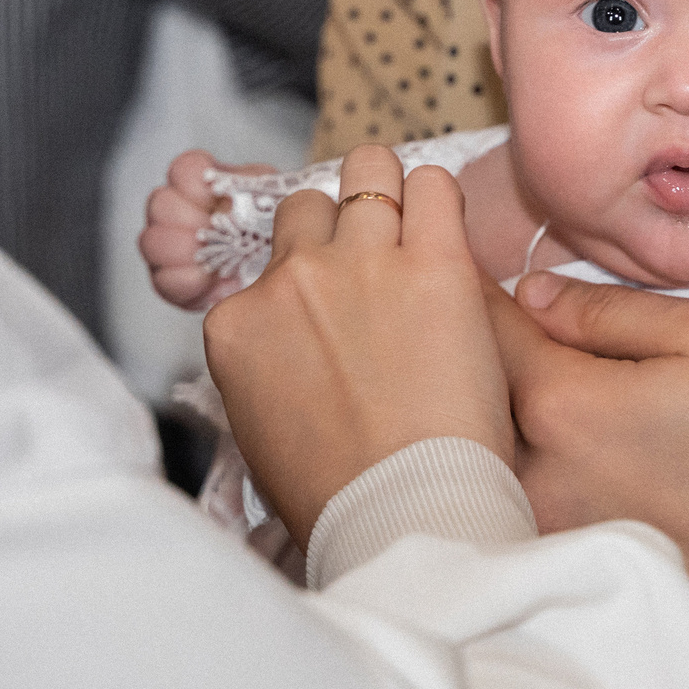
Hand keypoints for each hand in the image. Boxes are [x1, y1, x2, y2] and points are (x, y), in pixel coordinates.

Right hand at [140, 150, 273, 311]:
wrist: (277, 275)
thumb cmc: (276, 230)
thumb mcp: (281, 201)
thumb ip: (272, 193)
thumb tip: (285, 195)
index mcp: (208, 185)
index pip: (184, 169)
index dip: (192, 180)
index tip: (213, 194)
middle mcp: (183, 212)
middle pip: (161, 203)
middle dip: (186, 217)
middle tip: (213, 229)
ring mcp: (174, 248)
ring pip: (152, 240)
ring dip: (180, 249)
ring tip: (210, 256)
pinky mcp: (175, 283)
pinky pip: (162, 279)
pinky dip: (183, 280)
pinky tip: (205, 279)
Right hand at [204, 145, 515, 548]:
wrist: (404, 519)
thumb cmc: (342, 498)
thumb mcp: (263, 432)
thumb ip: (270, 369)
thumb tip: (294, 350)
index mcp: (238, 323)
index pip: (270, 265)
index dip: (310, 281)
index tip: (340, 308)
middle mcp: (290, 280)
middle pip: (311, 207)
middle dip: (342, 227)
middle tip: (380, 265)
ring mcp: (360, 263)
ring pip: (369, 170)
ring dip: (391, 195)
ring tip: (418, 234)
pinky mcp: (434, 262)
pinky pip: (435, 184)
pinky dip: (442, 200)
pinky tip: (450, 236)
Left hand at [491, 272, 688, 679]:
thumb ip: (615, 311)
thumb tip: (536, 294)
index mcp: (568, 408)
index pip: (486, 329)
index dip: (480, 289)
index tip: (485, 268)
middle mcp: (539, 481)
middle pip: (482, 396)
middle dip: (496, 356)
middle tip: (534, 329)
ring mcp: (552, 541)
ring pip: (502, 456)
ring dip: (519, 420)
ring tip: (581, 399)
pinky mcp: (575, 580)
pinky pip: (533, 508)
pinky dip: (548, 476)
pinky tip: (608, 466)